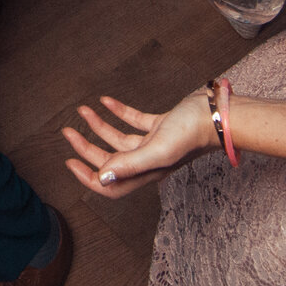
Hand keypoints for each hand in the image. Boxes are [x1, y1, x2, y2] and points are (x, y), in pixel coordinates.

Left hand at [61, 93, 218, 201]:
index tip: (69, 163)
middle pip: (110, 160)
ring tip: (83, 110)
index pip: (111, 185)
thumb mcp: (158, 150)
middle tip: (67, 132)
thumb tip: (102, 178)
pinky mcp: (161, 126)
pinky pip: (134, 121)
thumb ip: (130, 165)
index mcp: (145, 173)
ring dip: (99, 126)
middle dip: (86, 147)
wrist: (217, 115)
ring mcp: (155, 143)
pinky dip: (119, 112)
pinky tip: (106, 101)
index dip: (88, 178)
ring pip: (119, 139)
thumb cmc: (192, 134)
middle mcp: (148, 162)